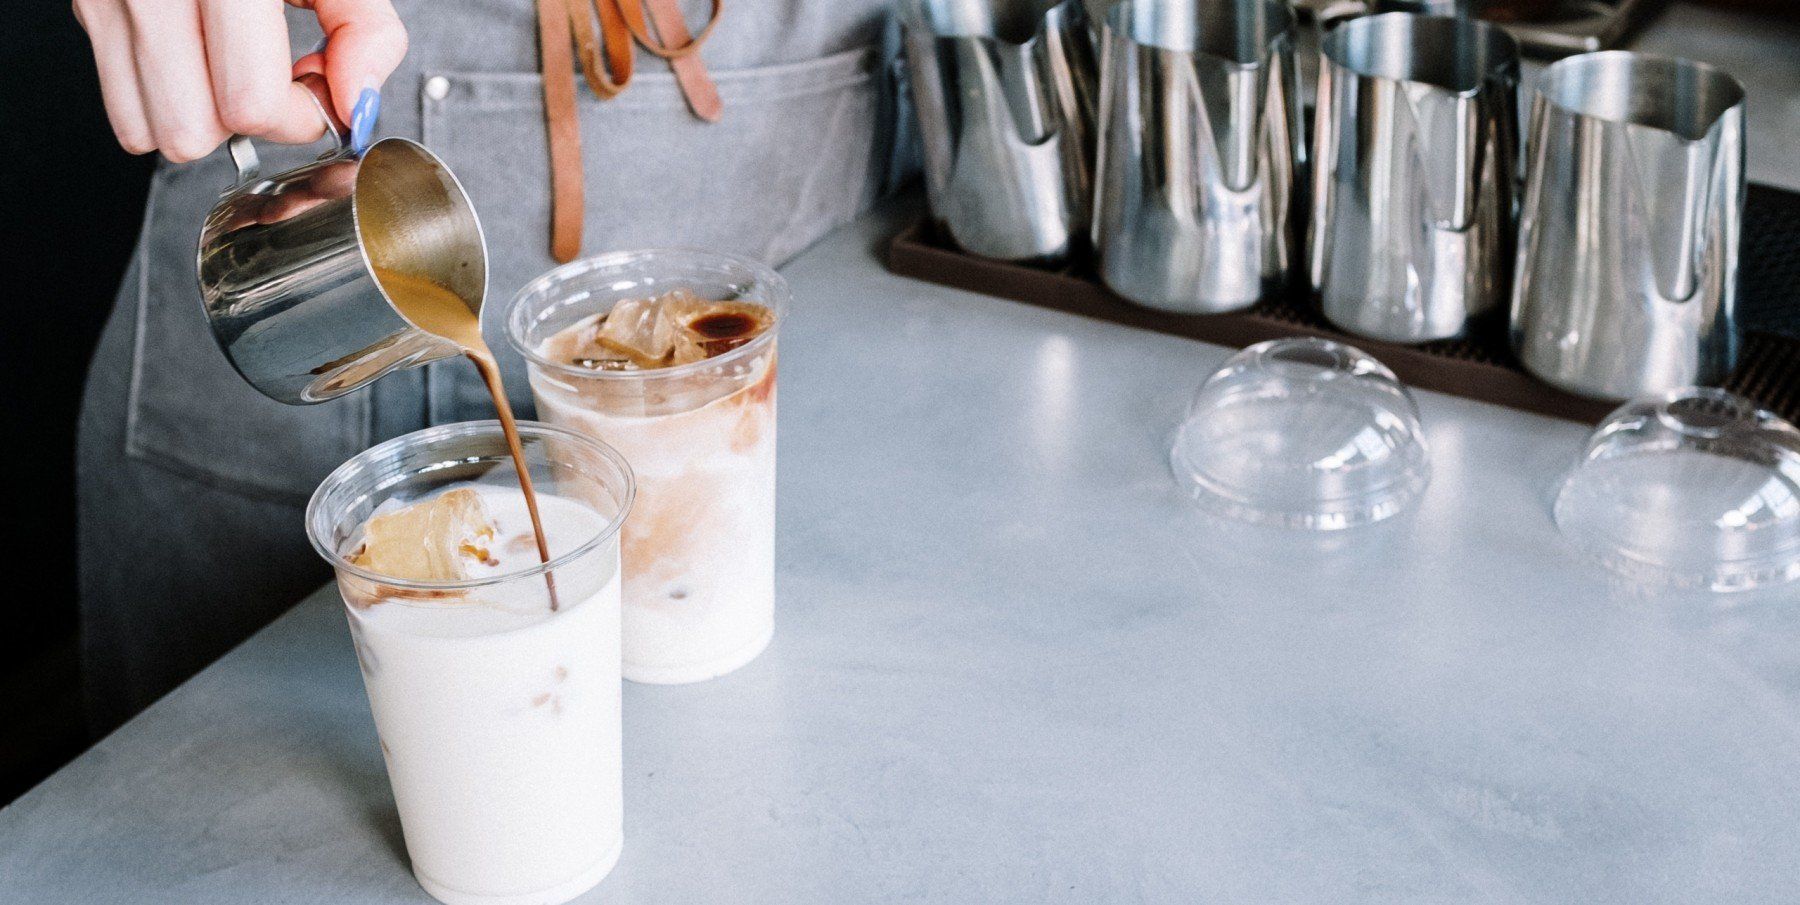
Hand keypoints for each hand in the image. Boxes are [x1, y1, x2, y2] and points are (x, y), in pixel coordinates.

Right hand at [72, 0, 407, 161]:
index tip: (318, 91)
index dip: (300, 116)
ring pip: (149, 128)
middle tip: (278, 80)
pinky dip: (167, 103)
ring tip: (235, 69)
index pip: (249, 101)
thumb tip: (355, 106)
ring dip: (205, 119)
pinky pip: (121, 106)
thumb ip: (363, 29)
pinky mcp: (89, 5)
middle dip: (249, 123)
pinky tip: (200, 63)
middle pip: (192, 129)